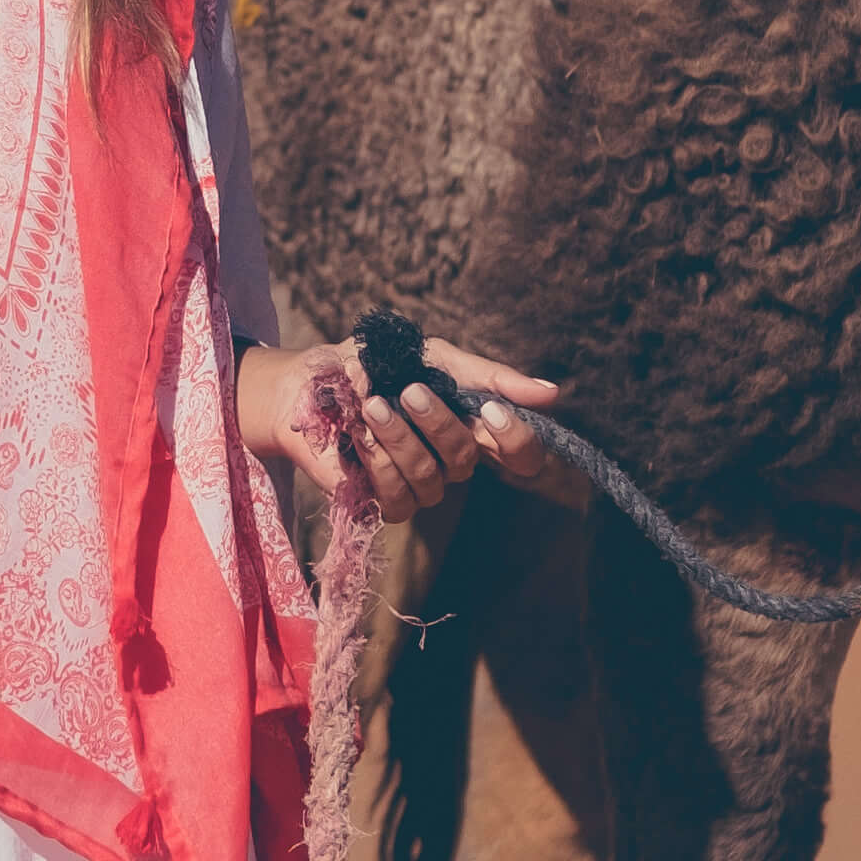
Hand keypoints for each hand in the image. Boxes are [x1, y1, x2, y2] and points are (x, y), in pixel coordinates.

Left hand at [235, 336, 567, 518]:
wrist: (306, 381)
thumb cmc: (373, 365)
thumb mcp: (435, 357)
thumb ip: (490, 377)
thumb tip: (553, 394)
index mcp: (471, 426)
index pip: (522, 456)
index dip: (518, 442)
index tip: (492, 412)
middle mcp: (451, 461)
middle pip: (469, 460)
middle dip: (440, 424)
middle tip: (410, 391)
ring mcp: (419, 486)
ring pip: (431, 480)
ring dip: (400, 439)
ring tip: (372, 406)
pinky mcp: (382, 503)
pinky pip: (397, 498)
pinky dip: (377, 462)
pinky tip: (359, 434)